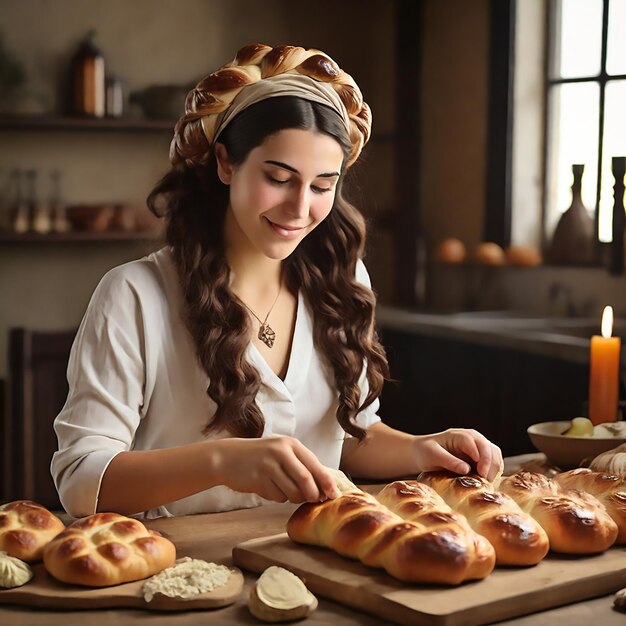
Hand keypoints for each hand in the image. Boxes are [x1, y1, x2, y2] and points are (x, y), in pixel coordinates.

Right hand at [214, 436, 341, 503]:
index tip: (335, 495)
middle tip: (315, 501)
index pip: (315, 465)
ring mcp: (268, 465)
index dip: (327, 482)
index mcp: (291, 444)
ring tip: (285, 490)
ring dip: (294, 498)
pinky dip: (278, 498)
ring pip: (293, 492)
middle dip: (313, 495)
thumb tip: (325, 487)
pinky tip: (269, 488)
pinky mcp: (258, 479)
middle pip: (306, 480)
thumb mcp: (281, 452)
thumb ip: (301, 465)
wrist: (227, 457)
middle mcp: (281, 452)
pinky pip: (277, 497)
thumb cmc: (260, 457)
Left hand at [412, 428, 502, 481]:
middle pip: (489, 448)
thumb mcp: (433, 456)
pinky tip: (485, 483)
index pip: (475, 442)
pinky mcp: (480, 458)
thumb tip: (467, 469)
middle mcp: (471, 439)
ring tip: (486, 484)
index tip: (481, 473)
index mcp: (459, 436)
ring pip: (495, 455)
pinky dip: (493, 472)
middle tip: (485, 482)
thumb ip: (449, 461)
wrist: (421, 453)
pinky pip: (493, 463)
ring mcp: (477, 448)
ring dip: (493, 470)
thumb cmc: (425, 452)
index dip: (482, 457)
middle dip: (490, 465)